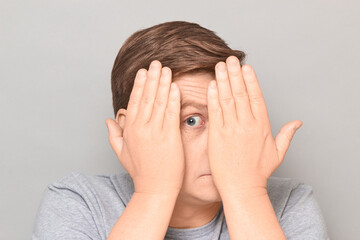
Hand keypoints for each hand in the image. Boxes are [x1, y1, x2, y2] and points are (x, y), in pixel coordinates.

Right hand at [105, 60, 184, 194]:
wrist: (155, 189)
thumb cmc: (140, 172)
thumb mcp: (121, 153)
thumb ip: (114, 135)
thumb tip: (108, 120)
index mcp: (130, 130)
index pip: (135, 101)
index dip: (139, 85)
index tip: (143, 72)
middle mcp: (142, 128)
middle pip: (147, 97)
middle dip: (152, 78)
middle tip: (156, 63)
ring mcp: (156, 131)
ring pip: (159, 102)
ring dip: (163, 83)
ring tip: (166, 69)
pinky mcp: (170, 137)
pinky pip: (172, 113)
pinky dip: (173, 99)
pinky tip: (175, 87)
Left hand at [207, 56, 302, 195]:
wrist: (241, 188)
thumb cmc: (258, 172)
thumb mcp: (278, 153)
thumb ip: (287, 135)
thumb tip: (298, 122)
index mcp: (262, 126)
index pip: (256, 97)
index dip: (251, 81)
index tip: (246, 67)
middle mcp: (247, 124)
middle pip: (240, 93)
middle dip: (235, 74)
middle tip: (230, 59)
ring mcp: (231, 129)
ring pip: (227, 99)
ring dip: (223, 80)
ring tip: (220, 66)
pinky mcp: (217, 135)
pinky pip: (215, 112)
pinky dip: (212, 97)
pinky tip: (211, 85)